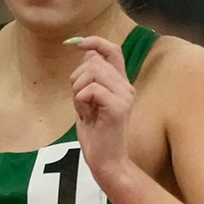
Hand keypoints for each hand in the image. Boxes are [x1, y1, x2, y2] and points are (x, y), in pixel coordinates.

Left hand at [67, 35, 138, 189]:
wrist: (106, 161)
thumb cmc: (96, 133)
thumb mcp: (90, 100)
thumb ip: (91, 78)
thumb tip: (87, 54)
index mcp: (120, 83)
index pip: (113, 50)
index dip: (95, 42)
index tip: (77, 43)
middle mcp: (126, 86)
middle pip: (93, 61)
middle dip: (77, 78)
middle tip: (80, 101)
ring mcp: (124, 96)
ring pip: (91, 73)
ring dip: (78, 90)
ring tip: (84, 109)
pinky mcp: (118, 107)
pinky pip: (90, 90)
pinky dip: (80, 102)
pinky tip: (87, 116)